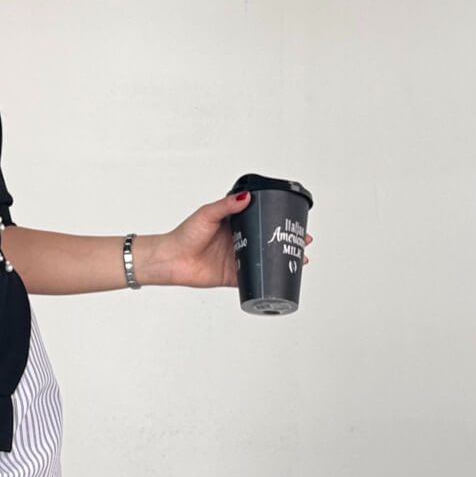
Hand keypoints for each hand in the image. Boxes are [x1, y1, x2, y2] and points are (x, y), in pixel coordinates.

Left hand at [155, 191, 314, 288]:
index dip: (279, 219)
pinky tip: (282, 279)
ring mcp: (238, 259)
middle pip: (269, 240)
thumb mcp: (207, 214)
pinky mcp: (233, 276)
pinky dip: (268, 280)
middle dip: (288, 240)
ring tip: (300, 258)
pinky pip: (254, 279)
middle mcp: (239, 241)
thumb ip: (226, 206)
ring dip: (283, 260)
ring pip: (266, 260)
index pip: (262, 219)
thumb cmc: (185, 234)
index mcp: (235, 223)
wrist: (171, 259)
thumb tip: (246, 197)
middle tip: (304, 239)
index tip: (295, 219)